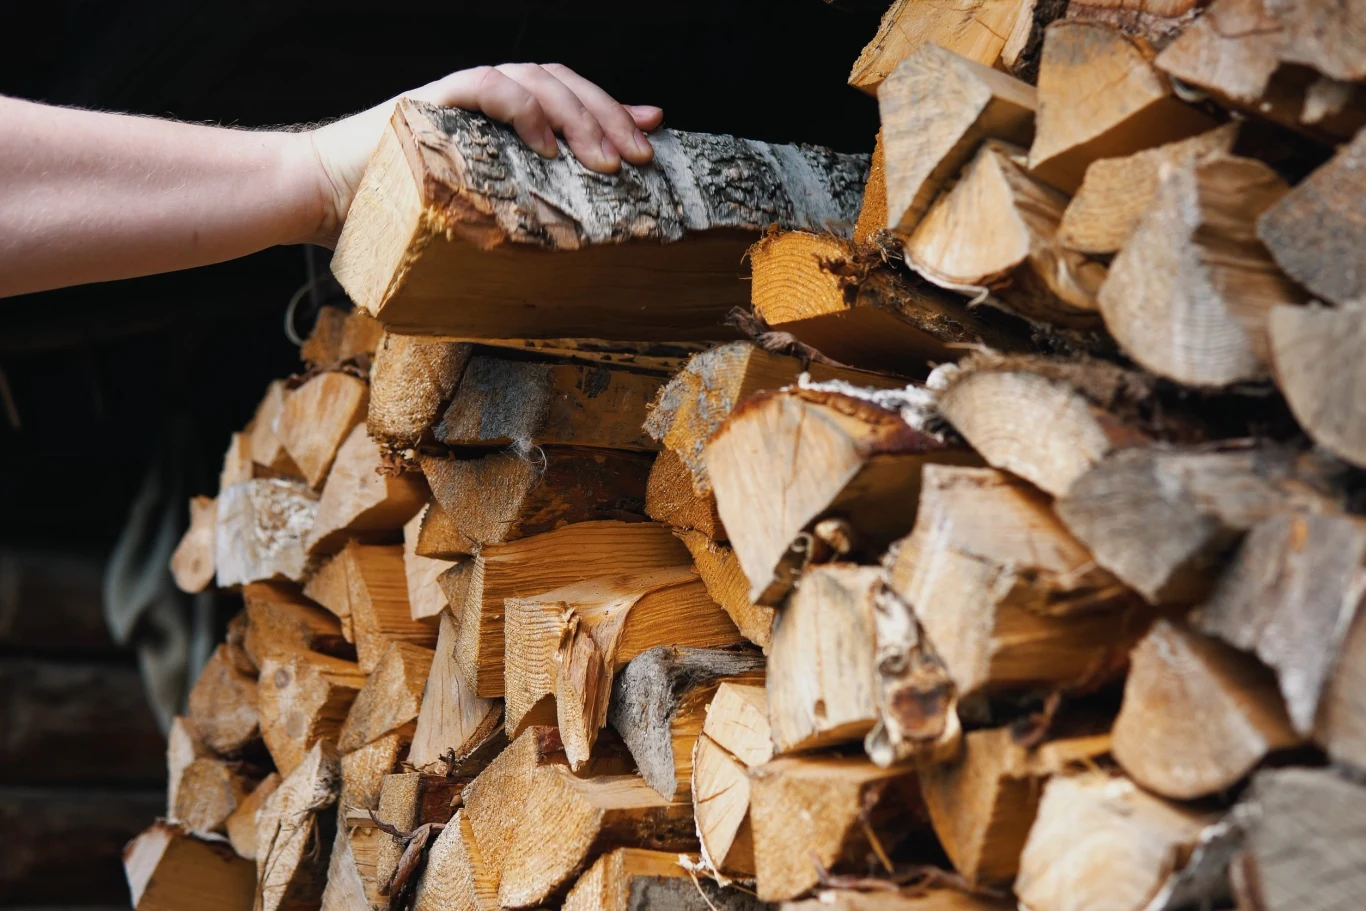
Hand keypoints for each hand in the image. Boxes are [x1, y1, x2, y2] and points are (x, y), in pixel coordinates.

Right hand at [305, 64, 662, 245]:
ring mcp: (455, 95)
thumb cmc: (396, 212)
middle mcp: (482, 97)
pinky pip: (484, 87)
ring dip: (576, 115)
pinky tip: (547, 145)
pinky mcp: (426, 102)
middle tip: (639, 156)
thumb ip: (520, 203)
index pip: (565, 95)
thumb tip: (569, 227)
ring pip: (533, 78)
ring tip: (605, 160)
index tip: (653, 129)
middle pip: (560, 82)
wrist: (318, 197)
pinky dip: (522, 109)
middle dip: (607, 116)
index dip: (611, 107)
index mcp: (497, 119)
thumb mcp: (475, 211)